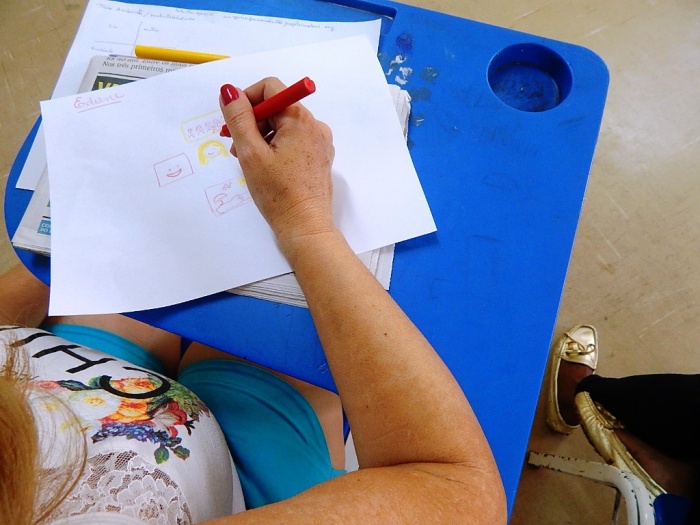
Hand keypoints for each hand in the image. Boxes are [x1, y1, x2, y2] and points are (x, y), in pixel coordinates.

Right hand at [219, 78, 335, 254]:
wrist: (305, 227)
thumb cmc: (279, 194)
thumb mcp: (250, 153)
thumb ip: (238, 118)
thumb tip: (229, 91)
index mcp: (300, 119)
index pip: (270, 88)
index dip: (246, 100)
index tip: (233, 122)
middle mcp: (315, 126)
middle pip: (276, 108)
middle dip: (252, 122)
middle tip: (235, 147)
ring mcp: (319, 143)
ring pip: (283, 126)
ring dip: (261, 137)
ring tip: (248, 161)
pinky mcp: (318, 158)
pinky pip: (293, 142)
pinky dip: (275, 148)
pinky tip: (265, 168)